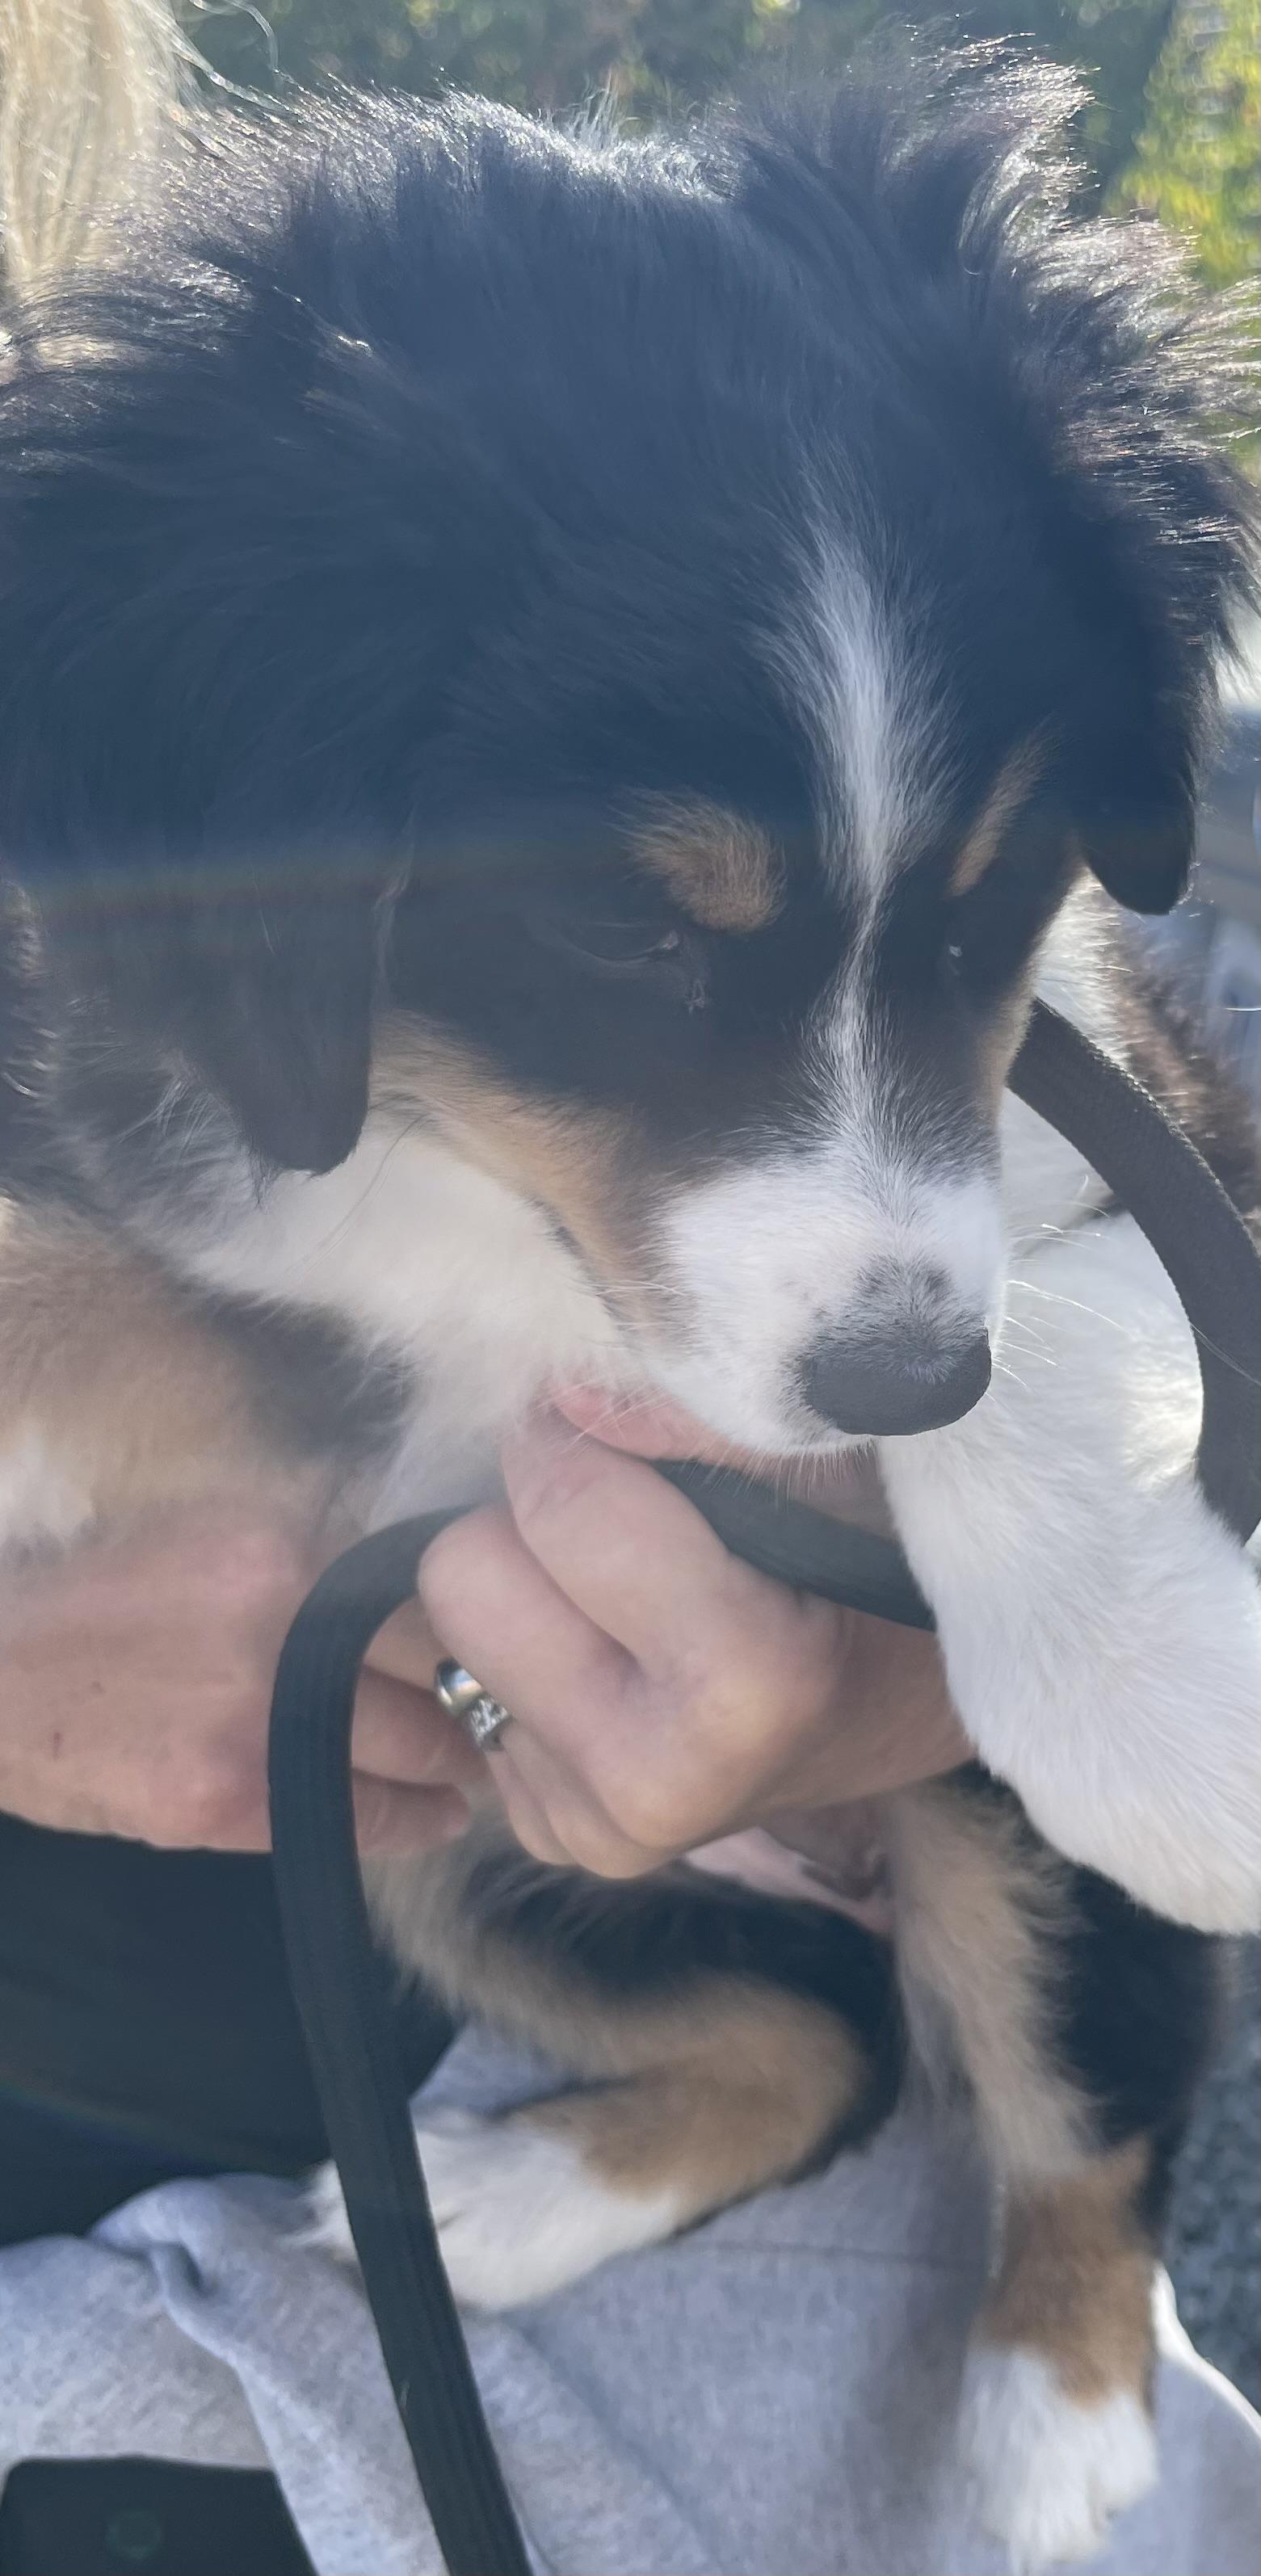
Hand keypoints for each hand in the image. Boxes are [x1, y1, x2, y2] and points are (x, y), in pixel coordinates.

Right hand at [0, 1505, 481, 1852]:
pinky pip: (367, 1817)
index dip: (493, 1599)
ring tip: (485, 1753)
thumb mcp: (215, 1521)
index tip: (519, 1615)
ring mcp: (259, 1720)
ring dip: (466, 1752)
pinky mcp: (229, 1800)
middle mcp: (284, 1623)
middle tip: (521, 1691)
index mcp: (286, 1538)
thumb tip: (435, 1543)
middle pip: (448, 1658)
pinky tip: (439, 1812)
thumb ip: (323, 1526)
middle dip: (491, 1679)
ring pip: (424, 1744)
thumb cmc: (107, 1591)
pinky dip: (418, 1817)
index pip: (439, 1574)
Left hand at [413, 1401, 968, 1876]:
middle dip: (525, 1520)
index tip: (622, 1428)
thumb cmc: (883, 1559)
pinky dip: (519, 1652)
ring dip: (512, 1587)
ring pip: (437, 1633)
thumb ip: (705, 1421)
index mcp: (743, 1688)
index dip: (576, 1437)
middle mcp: (652, 1783)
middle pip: (462, 1576)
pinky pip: (457, 1693)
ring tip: (614, 1590)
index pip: (562, 1505)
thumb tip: (559, 1391)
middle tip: (615, 1516)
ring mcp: (591, 1827)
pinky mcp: (551, 1839)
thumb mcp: (832, 1466)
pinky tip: (607, 1653)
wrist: (907, 1702)